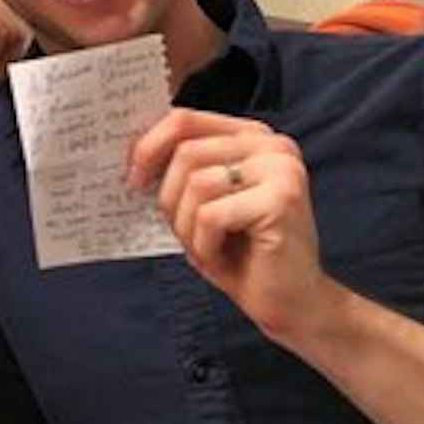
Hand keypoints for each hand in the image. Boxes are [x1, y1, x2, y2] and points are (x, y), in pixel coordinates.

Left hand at [129, 108, 330, 338]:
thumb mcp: (202, 203)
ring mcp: (282, 170)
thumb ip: (181, 170)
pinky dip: (204, 244)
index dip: (148, 146)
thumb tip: (133, 152)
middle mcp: (272, 145)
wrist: (290, 303)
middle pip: (186, 152)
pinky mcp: (282, 200)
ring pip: (197, 183)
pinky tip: (222, 257)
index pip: (185, 120)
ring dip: (188, 226)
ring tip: (207, 247)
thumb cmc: (241, 254)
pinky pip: (211, 215)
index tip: (133, 177)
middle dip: (170, 199)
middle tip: (182, 231)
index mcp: (251, 136)